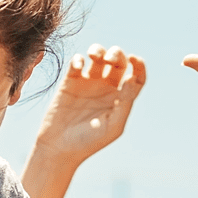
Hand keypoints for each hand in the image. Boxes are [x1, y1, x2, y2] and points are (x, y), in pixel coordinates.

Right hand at [32, 45, 145, 165]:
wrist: (59, 147)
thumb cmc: (89, 141)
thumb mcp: (113, 126)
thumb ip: (125, 103)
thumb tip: (133, 80)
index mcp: (120, 98)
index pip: (136, 76)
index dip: (138, 65)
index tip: (135, 59)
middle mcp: (106, 88)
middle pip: (118, 62)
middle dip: (116, 54)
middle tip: (109, 59)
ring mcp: (88, 83)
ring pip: (97, 57)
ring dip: (98, 50)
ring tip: (94, 55)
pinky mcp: (69, 82)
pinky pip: (76, 63)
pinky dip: (78, 59)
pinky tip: (78, 66)